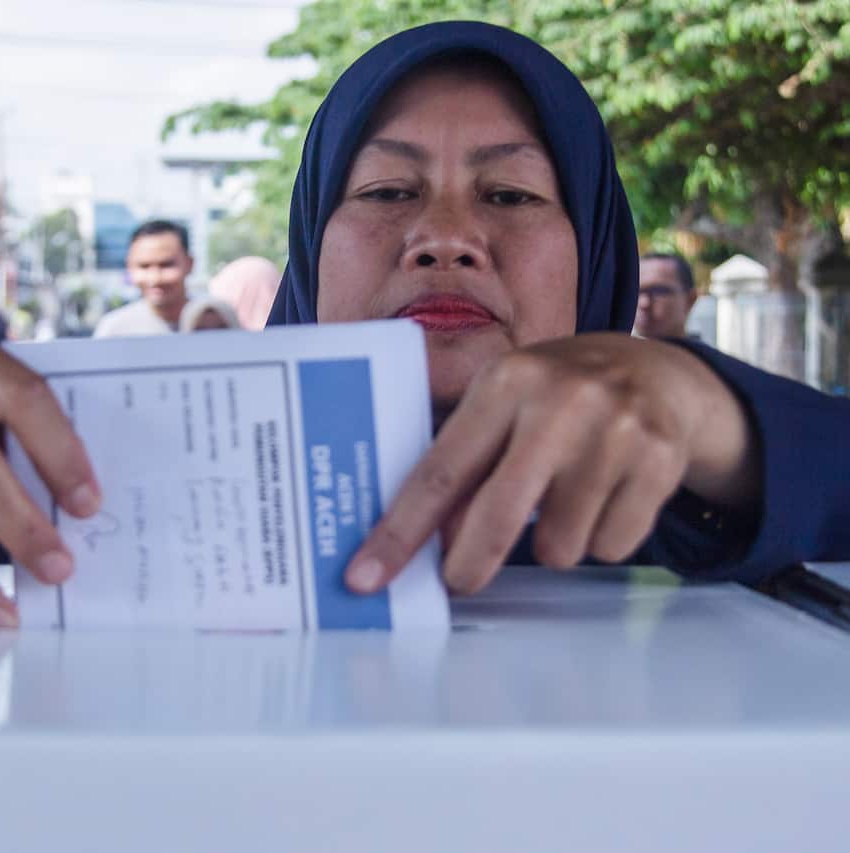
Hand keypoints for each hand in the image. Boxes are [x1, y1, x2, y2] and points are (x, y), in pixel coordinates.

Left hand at [344, 333, 759, 595]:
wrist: (661, 373)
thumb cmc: (556, 397)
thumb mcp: (504, 403)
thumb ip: (465, 462)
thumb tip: (422, 542)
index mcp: (506, 382)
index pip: (440, 472)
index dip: (398, 532)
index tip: (365, 577)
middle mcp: (560, 402)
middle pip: (498, 516)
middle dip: (468, 564)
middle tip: (458, 581)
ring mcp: (616, 432)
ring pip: (560, 545)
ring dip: (552, 545)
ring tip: (561, 503)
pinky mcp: (659, 463)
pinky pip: (610, 546)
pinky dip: (600, 539)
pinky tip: (605, 498)